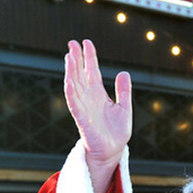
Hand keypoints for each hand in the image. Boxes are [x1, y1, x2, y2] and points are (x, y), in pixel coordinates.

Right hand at [64, 39, 132, 192]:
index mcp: (98, 94)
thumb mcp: (124, 107)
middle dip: (76, 59)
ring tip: (69, 56)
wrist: (113, 151)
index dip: (89, 57)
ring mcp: (84, 107)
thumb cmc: (116, 131)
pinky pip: (74, 104)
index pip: (92, 71)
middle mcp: (89, 98)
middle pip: (80, 74)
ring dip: (71, 72)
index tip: (86, 42)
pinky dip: (71, 92)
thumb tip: (124, 72)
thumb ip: (123, 91)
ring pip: (75, 86)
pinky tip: (69, 81)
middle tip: (72, 42)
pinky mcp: (82, 119)